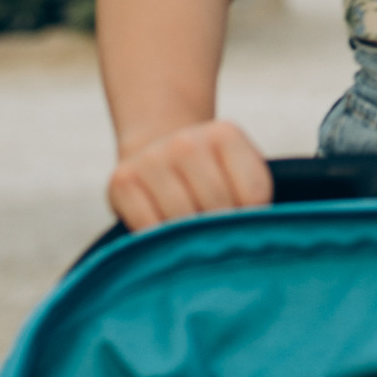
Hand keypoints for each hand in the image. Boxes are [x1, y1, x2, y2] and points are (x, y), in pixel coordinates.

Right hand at [108, 117, 272, 231]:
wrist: (156, 155)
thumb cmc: (208, 176)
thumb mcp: (237, 173)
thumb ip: (251, 199)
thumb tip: (242, 241)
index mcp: (225, 135)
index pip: (254, 194)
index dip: (252, 218)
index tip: (242, 221)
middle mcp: (186, 141)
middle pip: (218, 208)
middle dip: (219, 231)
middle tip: (213, 235)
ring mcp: (151, 159)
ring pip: (183, 221)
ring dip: (189, 239)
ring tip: (190, 235)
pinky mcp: (121, 181)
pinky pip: (149, 229)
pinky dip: (159, 241)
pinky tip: (164, 234)